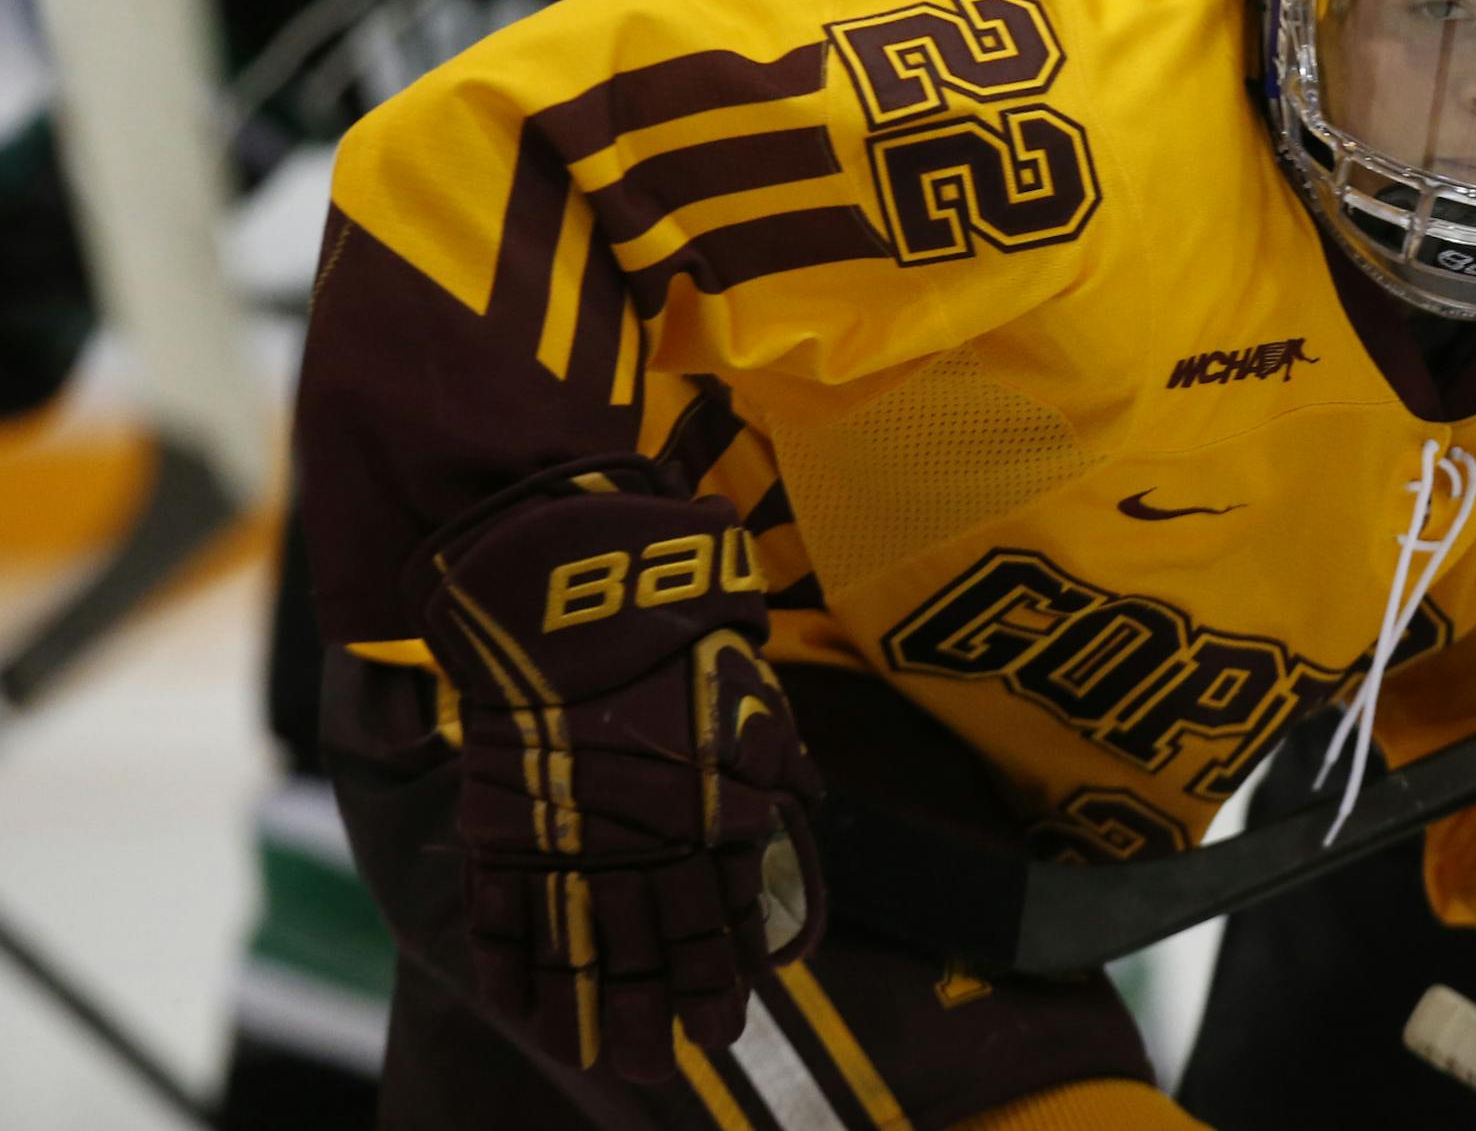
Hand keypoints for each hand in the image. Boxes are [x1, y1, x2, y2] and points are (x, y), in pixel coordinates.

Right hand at [409, 463, 822, 1082]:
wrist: (577, 579)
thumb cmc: (678, 622)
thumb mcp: (750, 682)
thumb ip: (773, 752)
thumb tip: (806, 797)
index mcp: (708, 800)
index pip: (718, 909)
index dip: (721, 969)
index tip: (726, 1023)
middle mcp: (640, 831)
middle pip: (649, 940)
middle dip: (657, 1005)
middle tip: (662, 1063)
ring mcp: (567, 827)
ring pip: (580, 939)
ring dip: (587, 1002)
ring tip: (593, 1056)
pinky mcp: (502, 812)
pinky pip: (503, 904)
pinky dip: (509, 956)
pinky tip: (515, 1003)